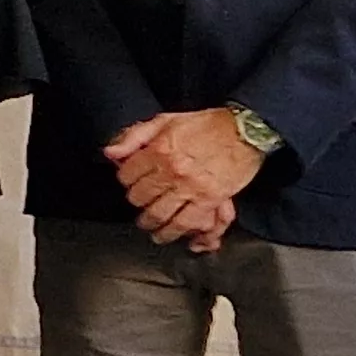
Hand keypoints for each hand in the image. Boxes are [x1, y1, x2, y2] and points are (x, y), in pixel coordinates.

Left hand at [108, 109, 268, 244]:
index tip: (130, 182)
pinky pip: (185, 222)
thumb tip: (110, 152)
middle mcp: (172, 171)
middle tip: (139, 204)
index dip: (126, 180)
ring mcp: (190, 187)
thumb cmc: (207, 124)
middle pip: (140, 197)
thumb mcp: (165, 121)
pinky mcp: (210, 200)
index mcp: (159, 150)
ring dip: (149, 223)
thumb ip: (133, 136)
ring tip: (148, 225)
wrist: (245, 131)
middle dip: (136, 202)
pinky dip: (172, 232)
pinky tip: (166, 234)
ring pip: (159, 214)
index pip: (127, 175)